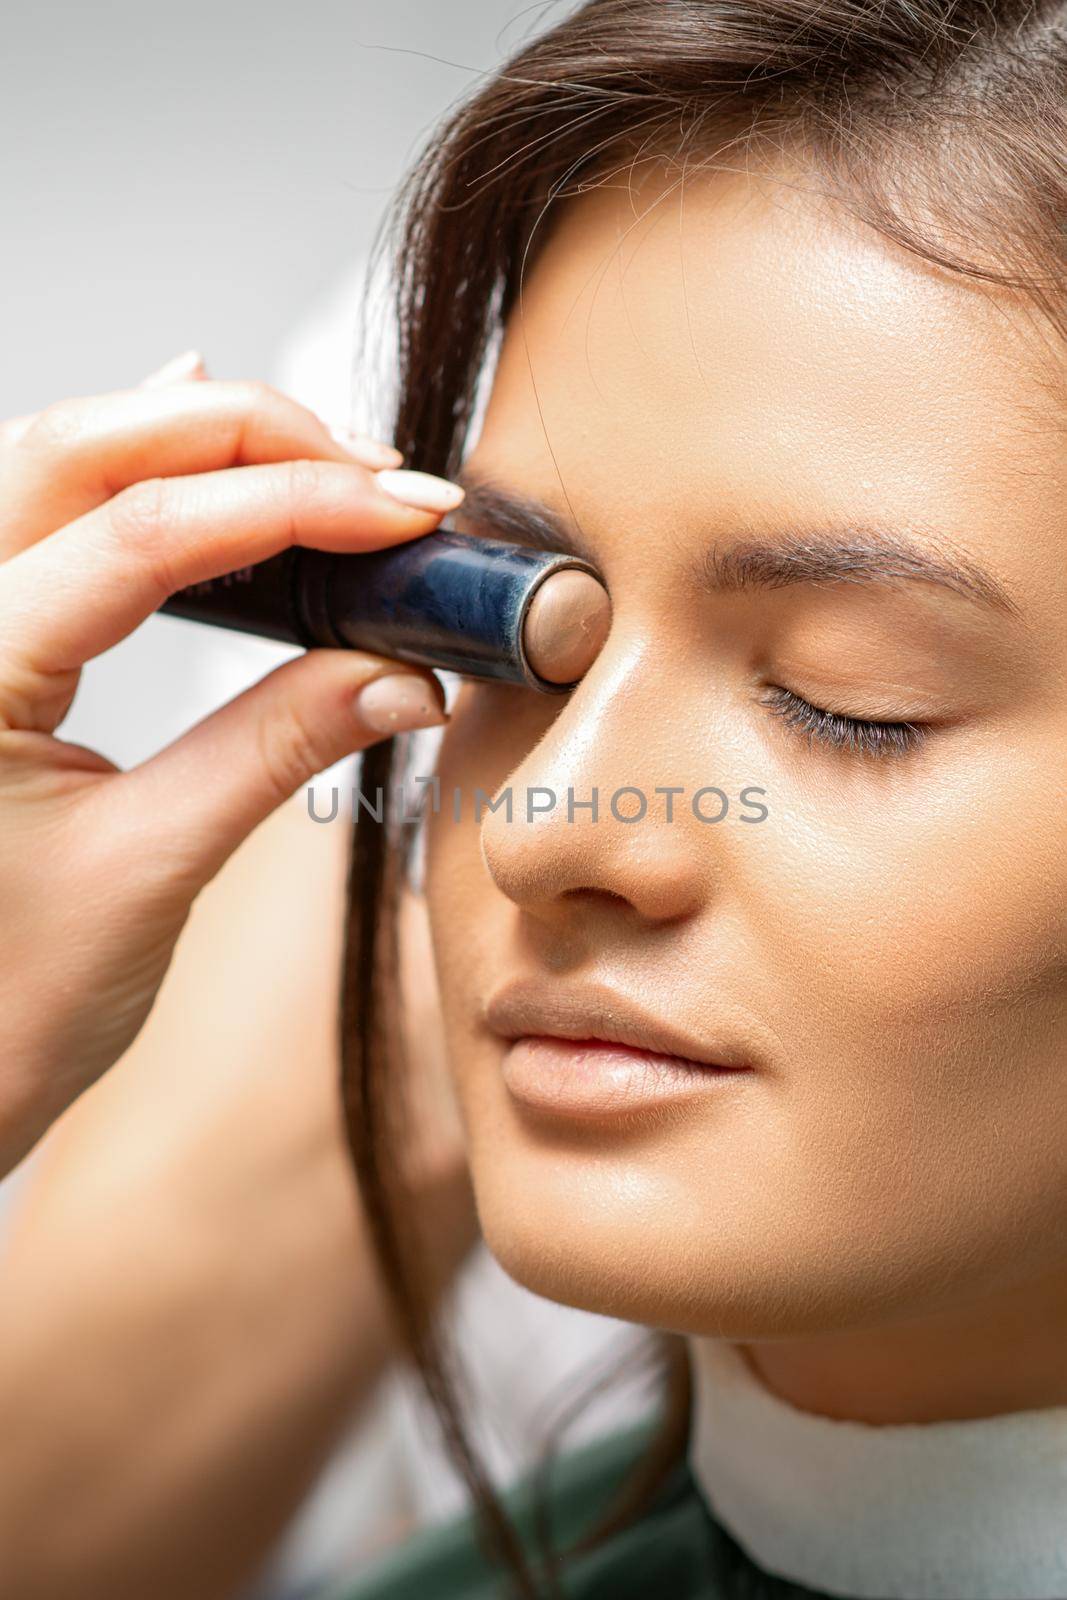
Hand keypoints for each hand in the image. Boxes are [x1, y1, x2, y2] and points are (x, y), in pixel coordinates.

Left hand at [0, 352, 458, 1174]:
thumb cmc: (7, 1001)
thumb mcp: (153, 867)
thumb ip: (277, 748)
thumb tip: (404, 674)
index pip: (145, 534)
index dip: (293, 504)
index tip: (407, 515)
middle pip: (90, 448)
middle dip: (247, 435)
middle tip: (378, 475)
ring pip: (62, 458)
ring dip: (196, 439)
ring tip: (323, 460)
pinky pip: (44, 506)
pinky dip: (134, 465)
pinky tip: (189, 431)